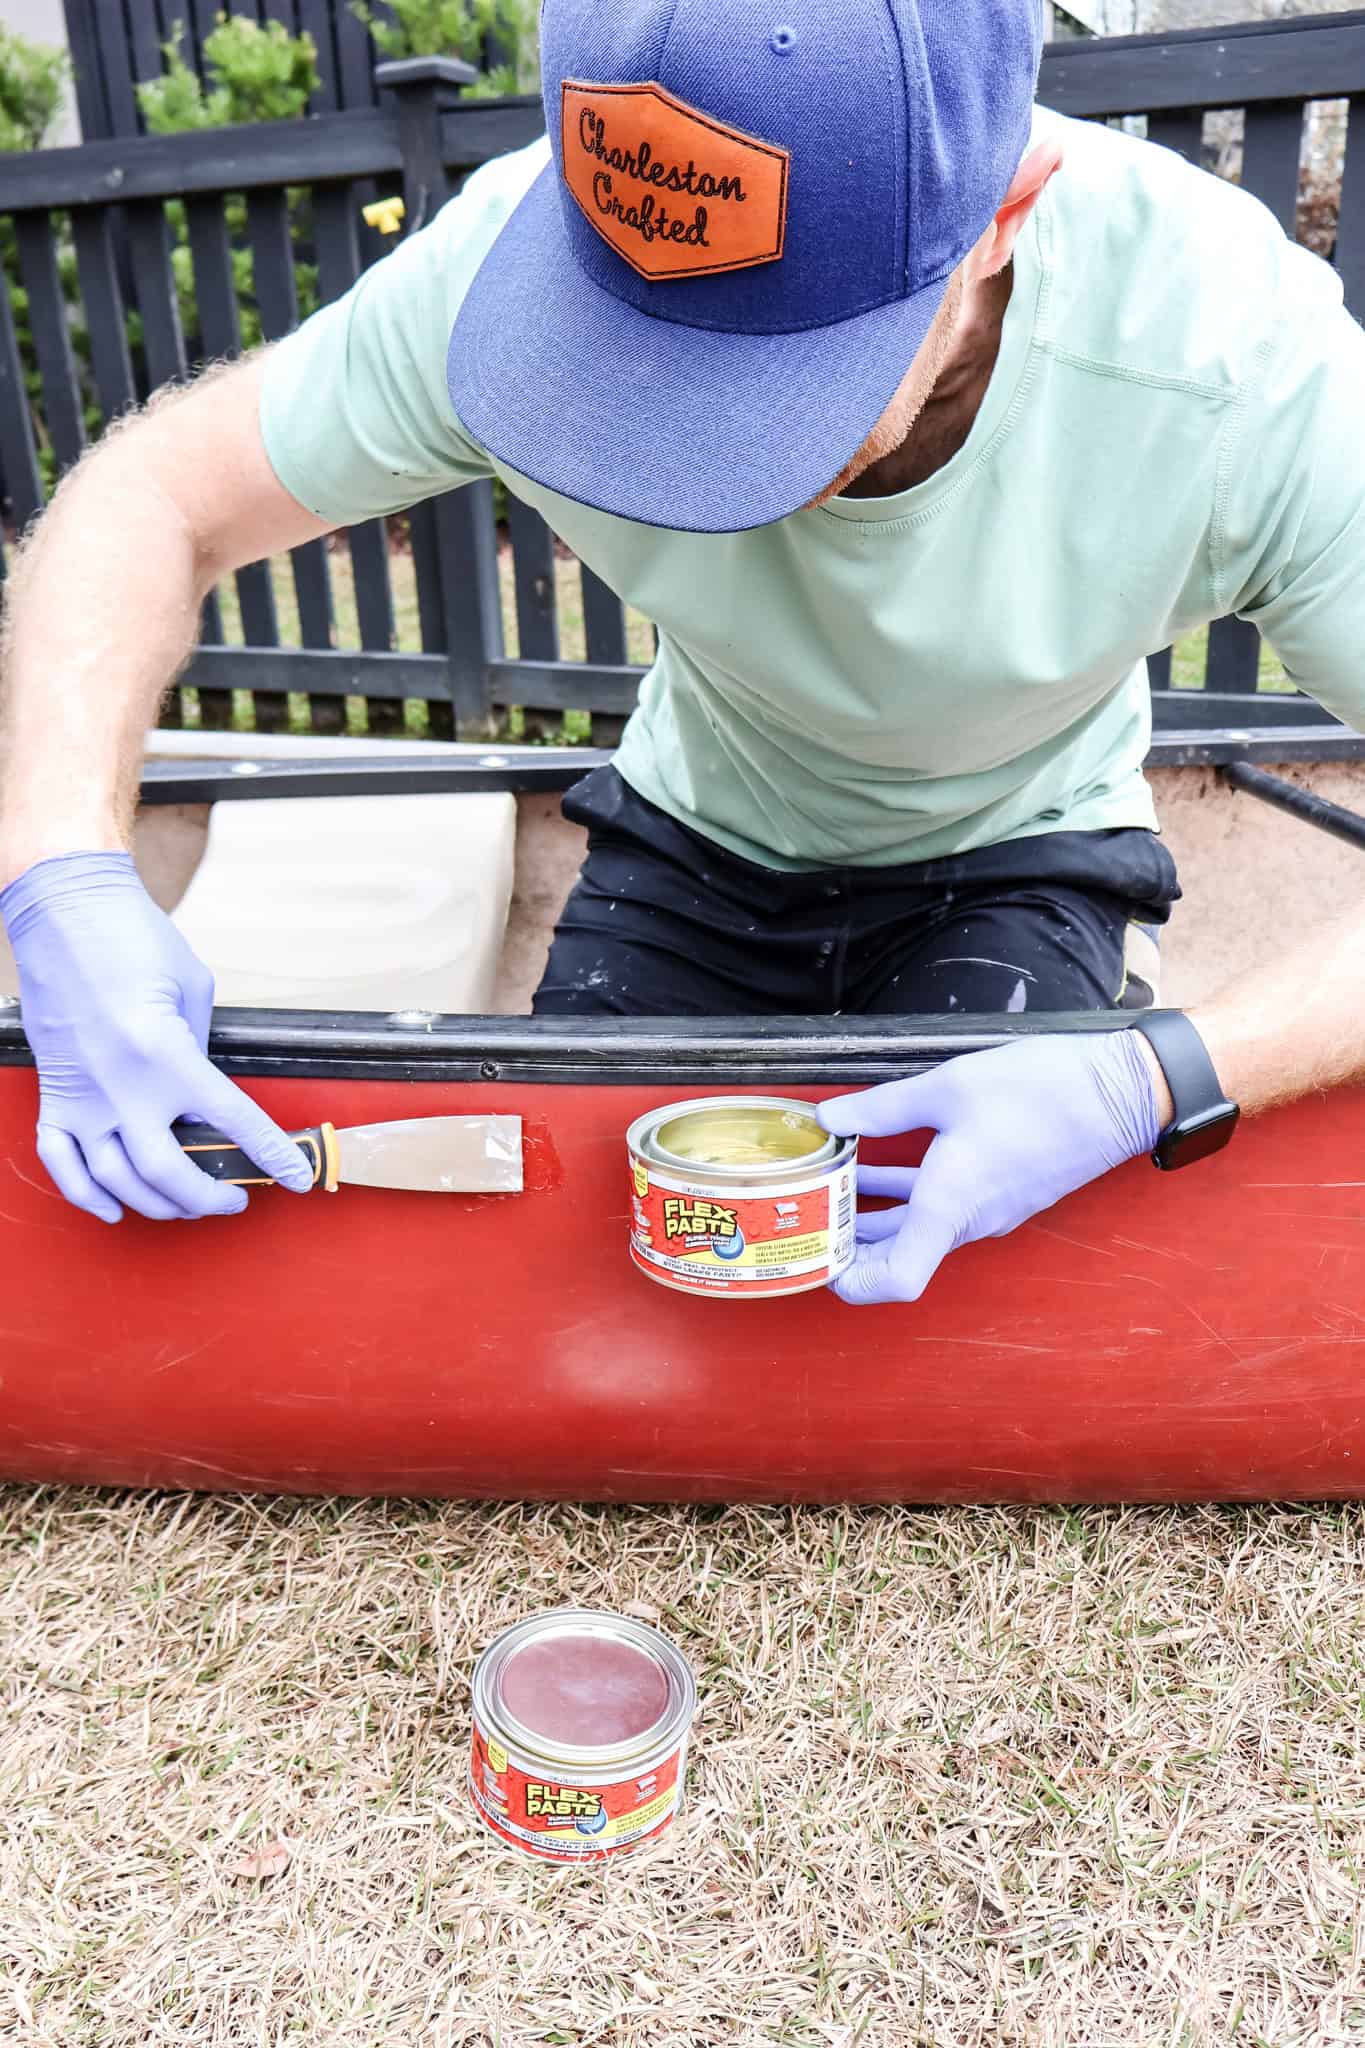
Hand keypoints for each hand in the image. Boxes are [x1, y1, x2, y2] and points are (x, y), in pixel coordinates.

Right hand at [2, 852, 314, 1222]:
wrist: (65, 910)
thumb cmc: (133, 938)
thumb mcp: (193, 989)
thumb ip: (201, 1049)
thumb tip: (206, 1097)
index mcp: (167, 1054)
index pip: (233, 1123)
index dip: (271, 1155)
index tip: (294, 1177)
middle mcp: (122, 1085)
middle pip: (170, 1174)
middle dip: (211, 1198)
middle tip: (235, 1199)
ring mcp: (82, 1096)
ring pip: (118, 1180)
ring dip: (159, 1204)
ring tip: (187, 1204)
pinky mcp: (53, 1093)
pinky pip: (61, 1162)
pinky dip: (86, 1195)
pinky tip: (114, 1208)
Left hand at [818, 1032, 1160, 1305]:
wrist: (1123, 1092)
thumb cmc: (1046, 1091)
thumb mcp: (949, 1086)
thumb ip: (883, 1106)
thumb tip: (831, 1116)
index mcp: (952, 1204)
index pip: (898, 1280)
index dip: (853, 1283)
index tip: (819, 1261)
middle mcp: (971, 1220)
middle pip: (899, 1260)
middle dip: (849, 1248)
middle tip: (808, 1222)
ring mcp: (989, 1210)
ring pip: (918, 1231)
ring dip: (873, 1218)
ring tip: (829, 1192)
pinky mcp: (1001, 1192)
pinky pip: (941, 1209)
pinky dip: (904, 1198)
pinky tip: (876, 1168)